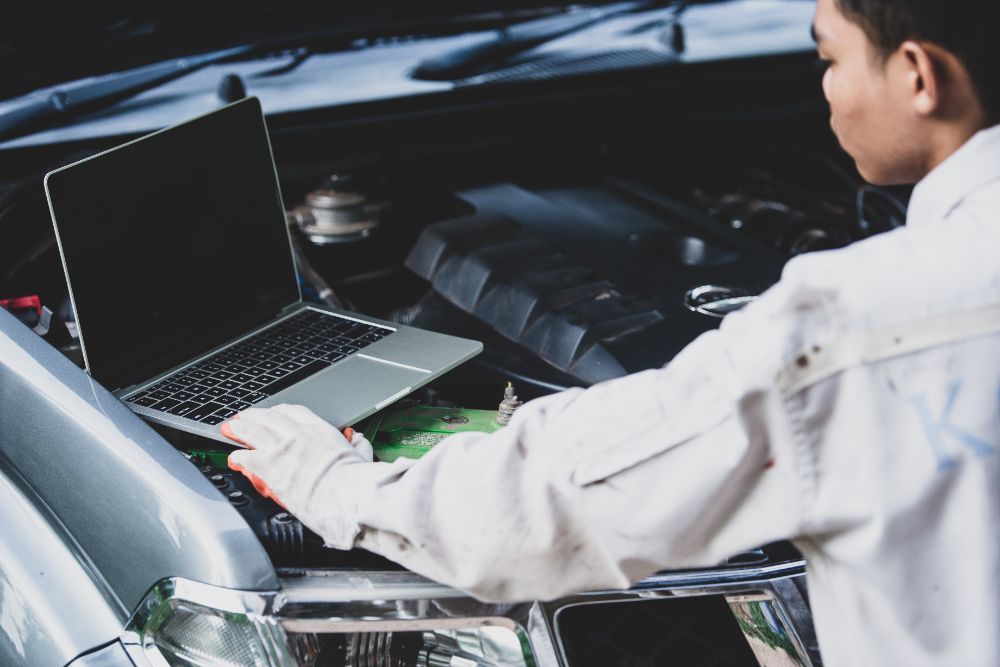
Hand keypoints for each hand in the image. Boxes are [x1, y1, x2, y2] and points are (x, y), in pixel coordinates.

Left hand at [221, 404, 372, 510]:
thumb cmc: (356, 481)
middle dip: (254, 415)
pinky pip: (244, 457)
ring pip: (252, 431)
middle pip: (268, 417)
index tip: (275, 413)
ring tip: (230, 428)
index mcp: (320, 430)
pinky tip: (232, 459)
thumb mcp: (363, 455)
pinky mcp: (269, 469)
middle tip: (244, 417)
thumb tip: (358, 439)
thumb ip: (358, 444)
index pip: (294, 412)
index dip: (280, 411)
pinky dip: (237, 457)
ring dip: (239, 428)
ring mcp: (281, 451)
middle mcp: (298, 436)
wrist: (345, 496)